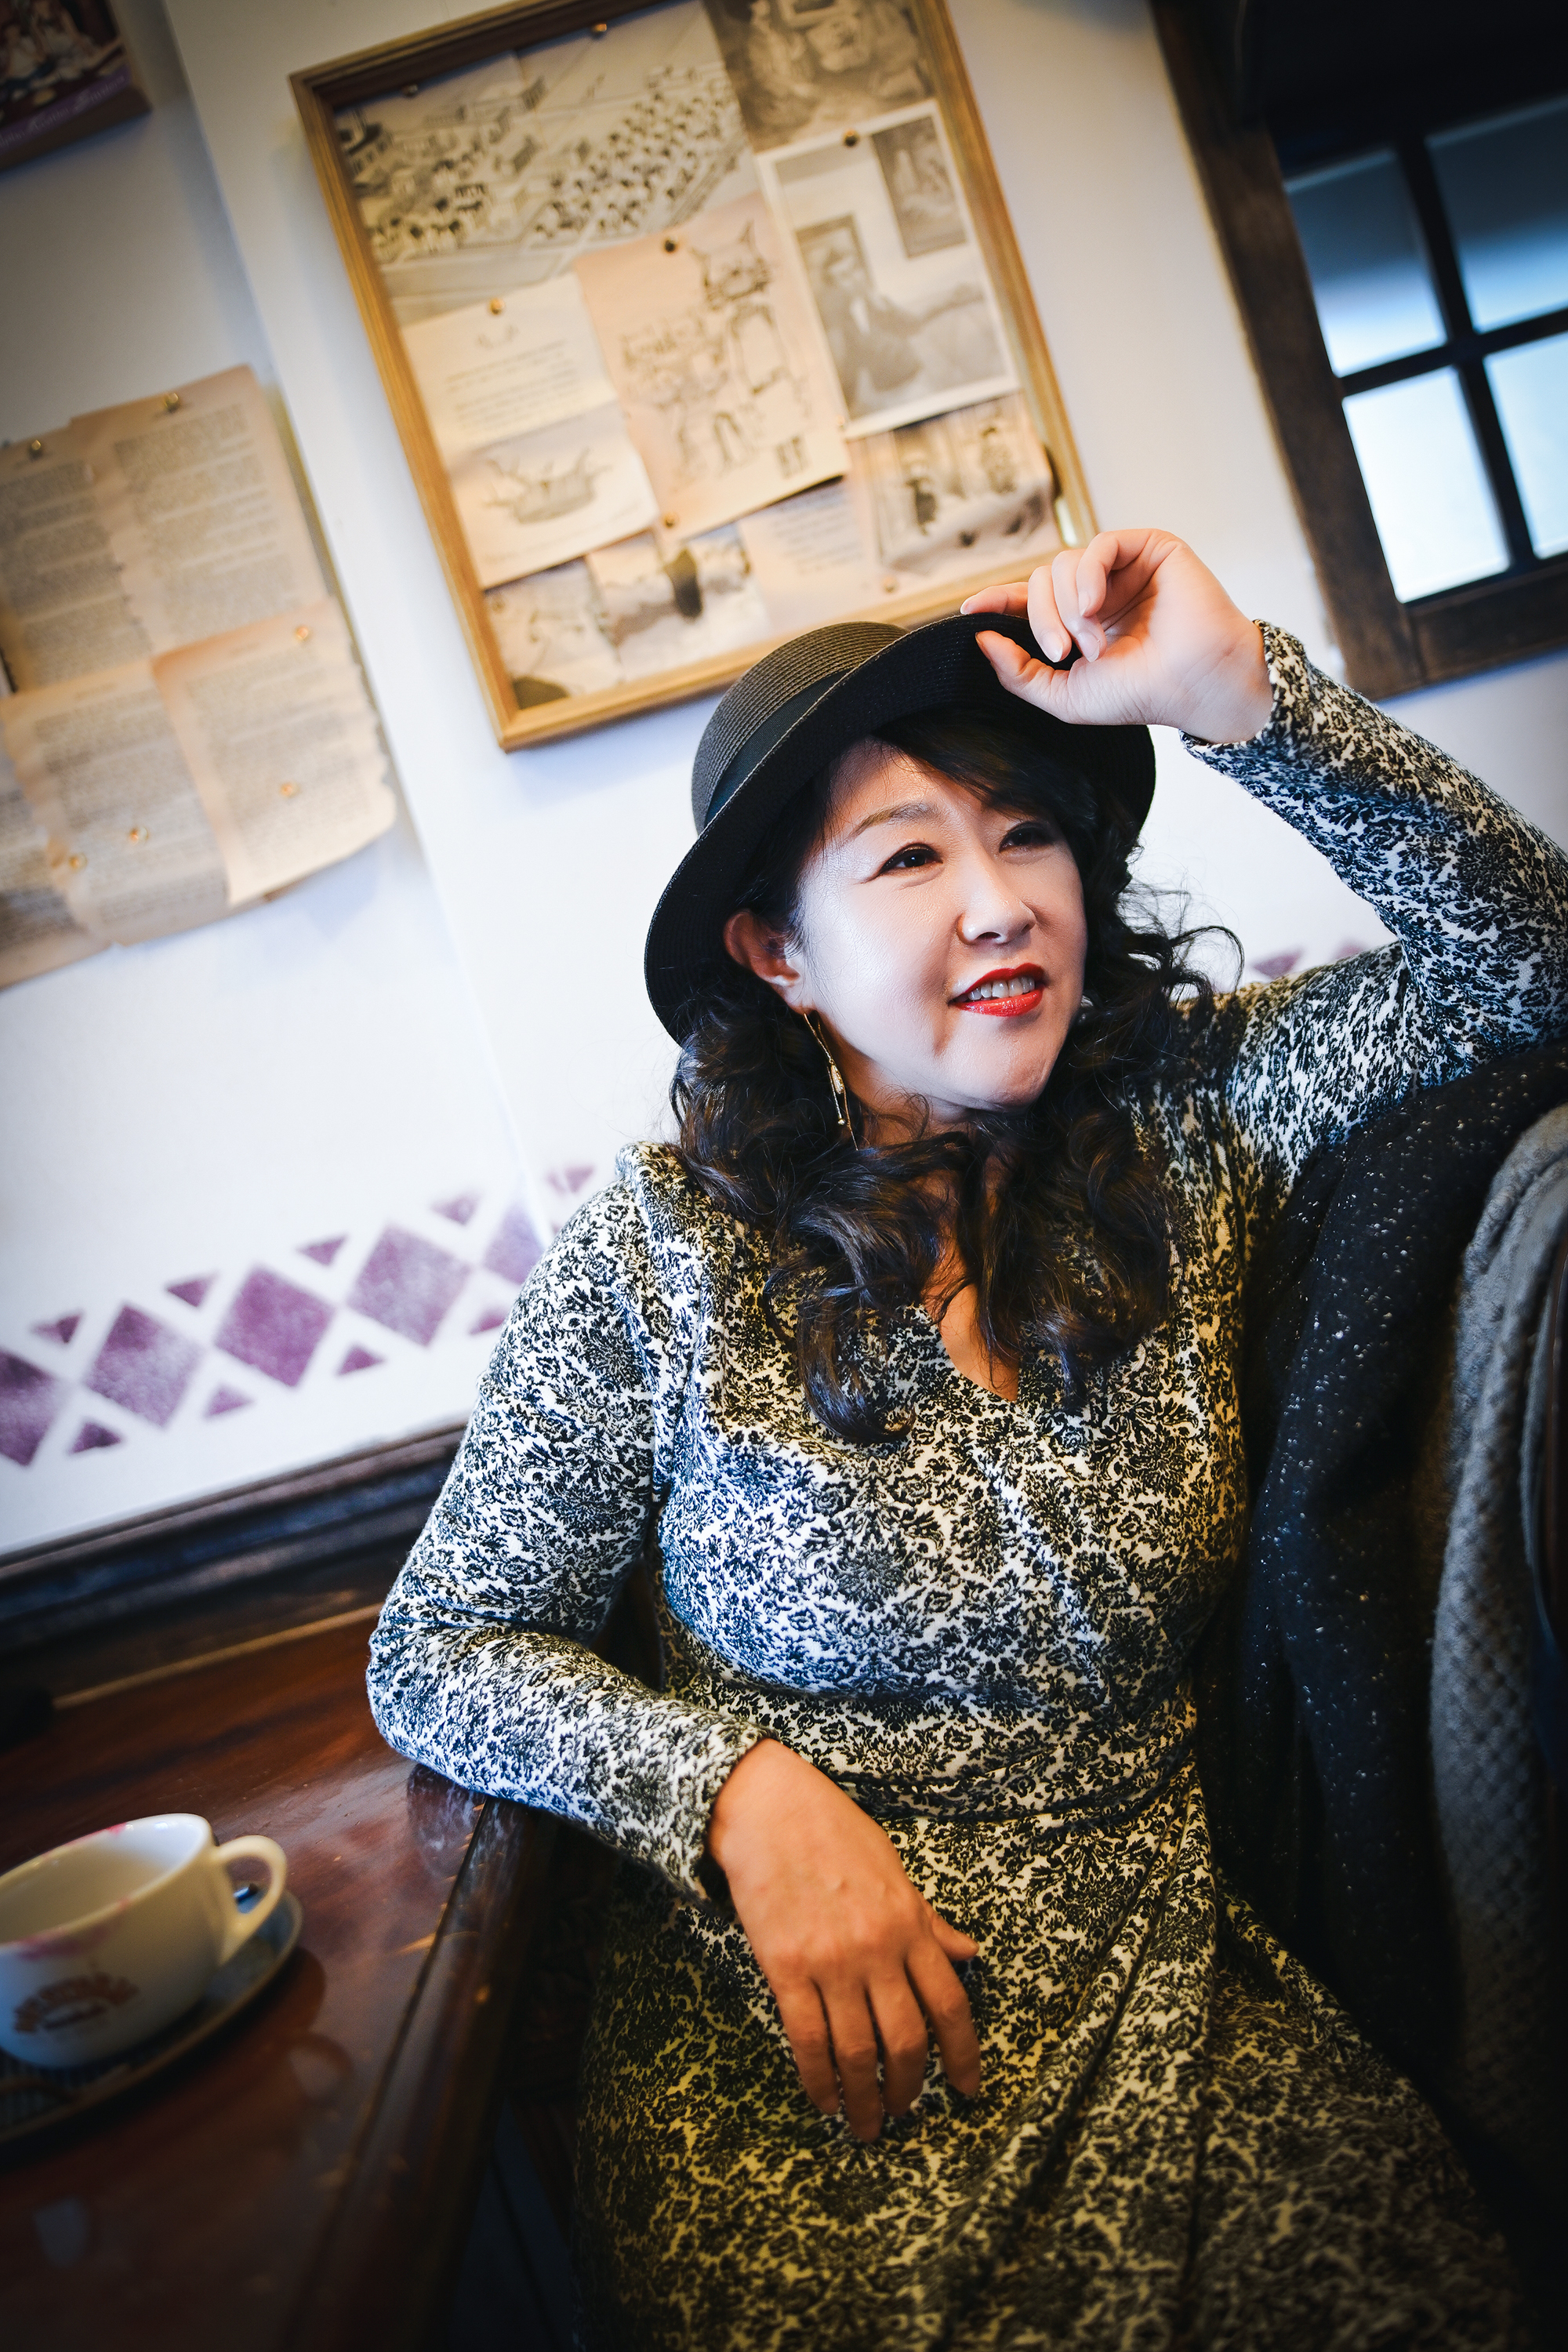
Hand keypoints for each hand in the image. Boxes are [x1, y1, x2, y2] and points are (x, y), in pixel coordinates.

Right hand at [707, 1738, 980, 2140]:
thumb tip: (969, 1953)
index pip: (950, 2005)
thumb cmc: (833, 1832)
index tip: (969, 2088)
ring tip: (866, 2125)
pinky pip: (807, 2040)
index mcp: (908, 1924)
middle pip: (907, 2040)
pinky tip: (824, 2100)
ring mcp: (831, 1961)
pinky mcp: (785, 1968)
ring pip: (858, 2052)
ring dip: (865, 2099)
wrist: (769, 1808)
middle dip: (910, 2088)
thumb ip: (929, 1922)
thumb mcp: (894, 1871)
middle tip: (906, 2112)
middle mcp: (876, 1949)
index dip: (964, 2055)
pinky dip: (819, 2081)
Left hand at [961, 528, 1272, 743]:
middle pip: (1039, 581)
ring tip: (1093, 643)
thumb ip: (1019, 674)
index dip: (998, 600)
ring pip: (1062, 563)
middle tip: (1063, 653)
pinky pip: (1098, 545)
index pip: (1029, 600)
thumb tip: (981, 637)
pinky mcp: (1148, 548)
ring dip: (1068, 607)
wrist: (1194, 685)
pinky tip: (1095, 605)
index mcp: (1080, 622)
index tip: (971, 612)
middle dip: (1041, 619)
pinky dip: (1087, 575)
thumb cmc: (1140, 695)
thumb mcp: (1065, 697)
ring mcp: (1123, 569)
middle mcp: (1099, 591)